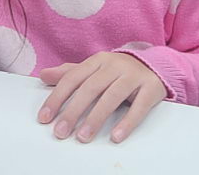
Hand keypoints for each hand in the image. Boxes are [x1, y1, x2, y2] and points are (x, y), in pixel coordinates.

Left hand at [37, 52, 166, 143]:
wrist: (154, 65)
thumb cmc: (117, 71)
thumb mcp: (94, 69)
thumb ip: (69, 73)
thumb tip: (43, 75)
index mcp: (97, 60)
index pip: (73, 78)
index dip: (57, 98)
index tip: (45, 118)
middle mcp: (114, 65)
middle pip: (90, 88)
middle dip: (73, 111)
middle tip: (60, 132)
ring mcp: (133, 76)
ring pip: (112, 96)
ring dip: (96, 118)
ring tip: (83, 137)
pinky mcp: (151, 88)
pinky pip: (139, 107)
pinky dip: (127, 122)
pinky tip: (116, 136)